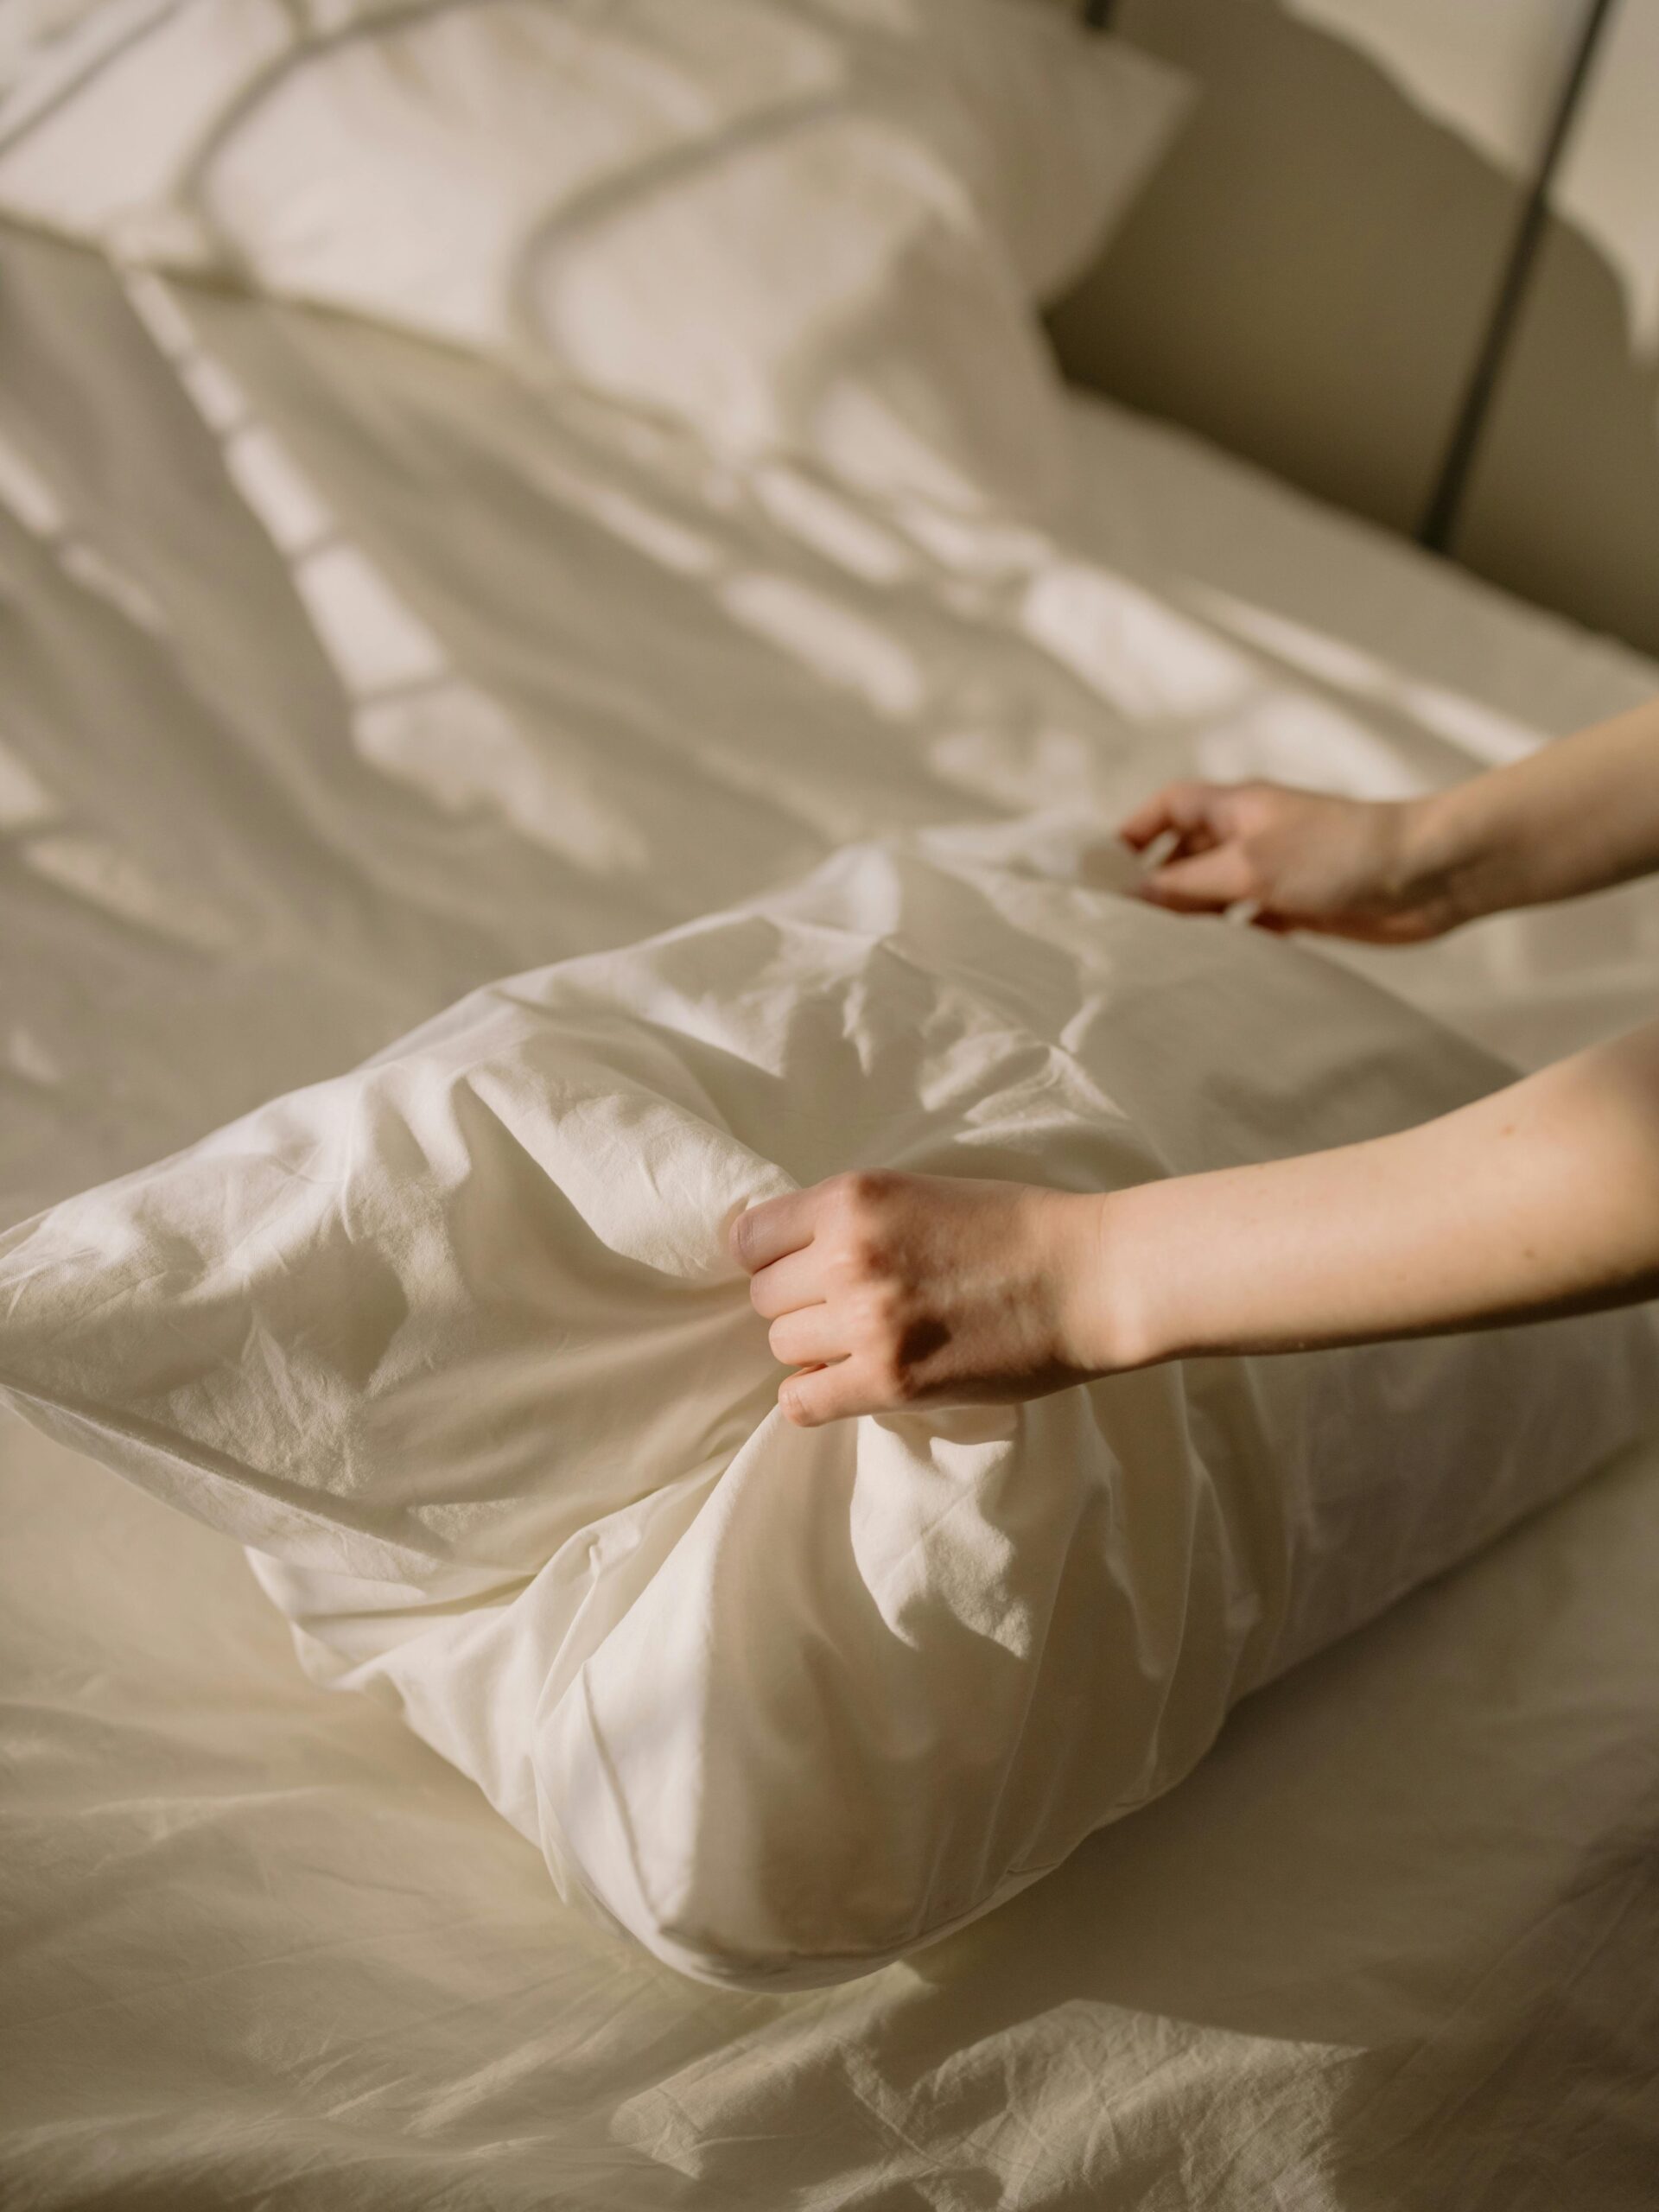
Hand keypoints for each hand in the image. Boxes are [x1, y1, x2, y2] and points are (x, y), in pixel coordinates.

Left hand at [729, 1171, 1113, 1425]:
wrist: (1088, 1277)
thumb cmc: (1016, 1227)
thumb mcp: (918, 1192)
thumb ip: (851, 1218)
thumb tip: (786, 1255)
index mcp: (852, 1199)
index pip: (751, 1237)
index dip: (771, 1257)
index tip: (796, 1268)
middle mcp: (847, 1256)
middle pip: (764, 1296)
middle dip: (797, 1303)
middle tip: (847, 1307)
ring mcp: (866, 1321)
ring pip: (782, 1346)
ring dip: (814, 1348)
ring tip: (863, 1341)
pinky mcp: (891, 1380)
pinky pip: (803, 1401)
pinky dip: (813, 1396)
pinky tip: (841, 1385)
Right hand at [1118, 780, 1457, 942]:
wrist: (1427, 875)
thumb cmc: (1338, 854)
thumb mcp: (1249, 867)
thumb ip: (1188, 883)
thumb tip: (1132, 897)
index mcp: (1235, 807)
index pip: (1166, 808)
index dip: (1131, 833)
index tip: (1100, 874)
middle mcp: (1250, 835)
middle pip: (1184, 854)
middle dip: (1154, 885)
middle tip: (1121, 926)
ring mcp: (1275, 871)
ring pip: (1215, 893)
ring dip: (1190, 919)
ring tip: (1158, 954)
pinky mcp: (1300, 905)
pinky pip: (1249, 923)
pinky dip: (1230, 941)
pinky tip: (1213, 967)